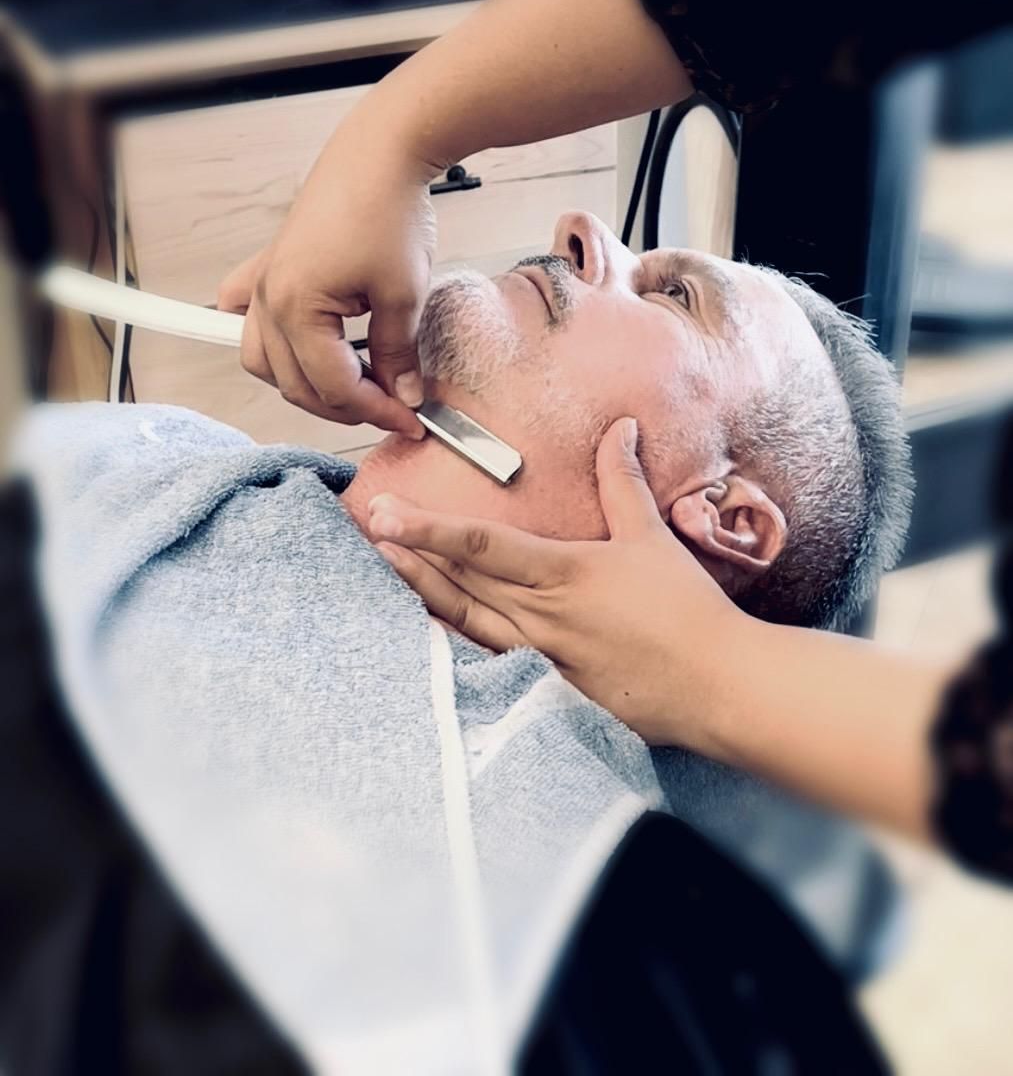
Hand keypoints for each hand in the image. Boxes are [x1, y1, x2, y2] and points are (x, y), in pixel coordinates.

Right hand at [218, 126, 435, 436]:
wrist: (381, 152)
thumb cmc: (388, 210)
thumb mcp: (404, 294)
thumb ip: (398, 354)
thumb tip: (404, 397)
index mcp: (296, 309)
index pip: (333, 387)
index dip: (376, 410)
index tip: (411, 420)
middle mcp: (267, 300)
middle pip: (295, 383)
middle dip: (345, 405)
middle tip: (392, 407)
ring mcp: (264, 283)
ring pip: (266, 360)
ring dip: (305, 381)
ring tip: (353, 386)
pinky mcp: (271, 266)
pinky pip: (248, 316)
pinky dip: (268, 340)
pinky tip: (295, 345)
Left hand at [368, 418, 750, 747]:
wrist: (717, 687)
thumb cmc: (686, 610)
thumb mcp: (651, 538)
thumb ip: (623, 482)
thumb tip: (619, 427)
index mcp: (563, 574)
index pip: (482, 546)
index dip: (430, 528)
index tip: (387, 512)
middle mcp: (540, 616)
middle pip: (460, 583)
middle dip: (410, 554)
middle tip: (368, 527)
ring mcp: (539, 658)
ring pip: (465, 622)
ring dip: (422, 593)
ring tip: (386, 567)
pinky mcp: (546, 689)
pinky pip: (488, 659)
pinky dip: (454, 639)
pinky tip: (432, 628)